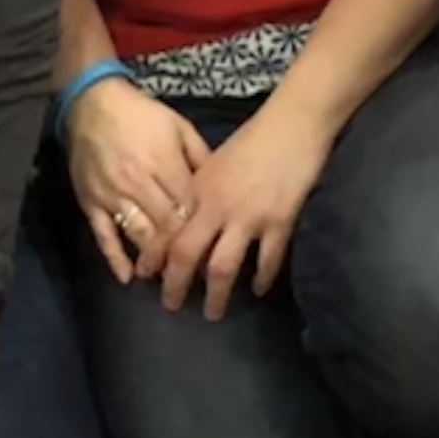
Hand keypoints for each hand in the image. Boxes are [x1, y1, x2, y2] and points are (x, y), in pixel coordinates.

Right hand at [65, 79, 210, 285]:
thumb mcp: (179, 127)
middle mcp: (140, 184)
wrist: (93, 102)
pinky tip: (127, 277)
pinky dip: (115, 258)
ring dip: (153, 260)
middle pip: (166, 227)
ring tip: (166, 279)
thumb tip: (222, 188)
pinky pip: (103, 235)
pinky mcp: (91, 203)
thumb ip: (200, 158)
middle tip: (195, 274)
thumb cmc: (141, 115)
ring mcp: (113, 195)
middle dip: (182, 254)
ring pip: (138, 235)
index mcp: (165, 165)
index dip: (203, 232)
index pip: (189, 209)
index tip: (215, 250)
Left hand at [156, 102, 331, 319]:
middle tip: (171, 305)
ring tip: (213, 312)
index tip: (145, 275)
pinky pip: (268, 261)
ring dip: (216, 294)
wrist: (293, 125)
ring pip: (224, 267)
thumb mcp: (214, 161)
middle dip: (176, 285)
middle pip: (188, 255)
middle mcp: (218, 208)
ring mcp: (250, 218)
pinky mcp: (280, 222)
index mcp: (199, 190)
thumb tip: (185, 219)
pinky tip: (258, 289)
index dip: (154, 257)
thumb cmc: (253, 139)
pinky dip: (262, 278)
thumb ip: (199, 191)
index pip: (168, 232)